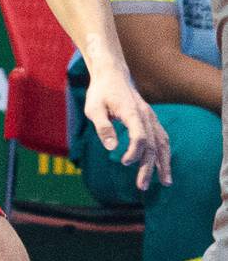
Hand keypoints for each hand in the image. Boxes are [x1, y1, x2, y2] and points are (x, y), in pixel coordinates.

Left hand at [84, 64, 171, 191]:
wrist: (112, 74)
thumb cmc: (100, 92)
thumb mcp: (94, 108)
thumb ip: (102, 127)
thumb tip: (110, 148)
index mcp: (132, 112)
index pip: (141, 136)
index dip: (135, 152)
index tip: (124, 163)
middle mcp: (146, 115)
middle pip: (152, 145)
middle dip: (149, 167)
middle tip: (142, 186)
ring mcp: (151, 117)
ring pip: (162, 143)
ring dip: (164, 163)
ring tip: (166, 182)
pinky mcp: (150, 119)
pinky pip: (162, 138)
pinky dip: (164, 153)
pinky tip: (164, 167)